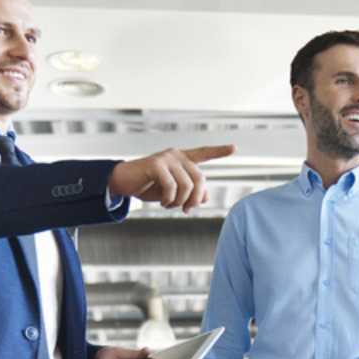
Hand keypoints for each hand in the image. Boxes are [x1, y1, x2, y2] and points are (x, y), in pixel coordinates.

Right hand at [108, 145, 235, 211]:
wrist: (124, 182)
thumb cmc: (150, 186)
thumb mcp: (174, 191)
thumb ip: (191, 192)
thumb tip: (205, 198)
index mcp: (183, 159)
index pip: (204, 153)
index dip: (219, 151)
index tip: (234, 147)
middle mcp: (177, 155)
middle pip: (200, 179)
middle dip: (195, 199)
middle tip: (186, 210)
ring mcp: (167, 158)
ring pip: (187, 185)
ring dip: (180, 202)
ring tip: (170, 205)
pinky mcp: (156, 164)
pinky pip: (172, 186)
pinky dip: (169, 199)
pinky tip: (163, 203)